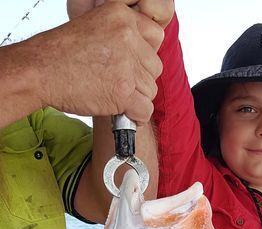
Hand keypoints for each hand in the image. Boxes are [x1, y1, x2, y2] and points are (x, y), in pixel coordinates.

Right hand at [33, 3, 163, 122]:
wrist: (40, 71)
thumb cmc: (62, 53)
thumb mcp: (94, 26)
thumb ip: (120, 35)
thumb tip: (141, 53)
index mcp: (121, 16)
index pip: (156, 37)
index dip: (143, 56)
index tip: (130, 64)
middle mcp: (128, 36)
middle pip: (154, 66)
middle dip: (139, 78)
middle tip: (116, 81)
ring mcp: (127, 64)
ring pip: (151, 89)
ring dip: (136, 97)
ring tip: (112, 93)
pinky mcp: (123, 91)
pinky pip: (146, 110)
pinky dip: (135, 115)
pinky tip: (121, 109)